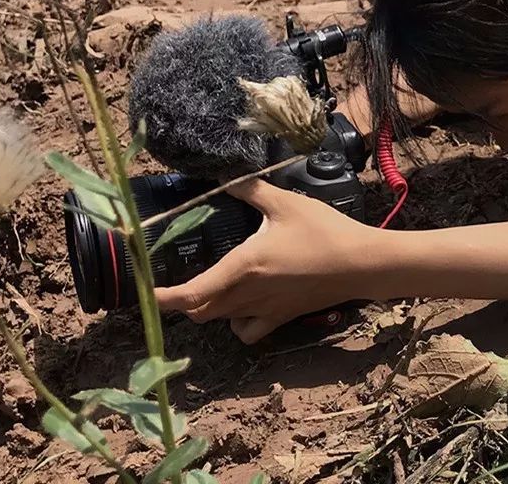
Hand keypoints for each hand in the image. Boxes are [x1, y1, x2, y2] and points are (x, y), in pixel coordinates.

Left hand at [155, 179, 374, 343]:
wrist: (361, 263)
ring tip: (207, 287)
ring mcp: (265, 311)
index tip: (145, 291)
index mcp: (243, 267)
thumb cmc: (324, 232)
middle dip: (182, 300)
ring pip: (220, 320)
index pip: (192, 293)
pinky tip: (242, 304)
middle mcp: (248, 295)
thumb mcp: (285, 203)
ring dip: (207, 309)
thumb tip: (227, 175)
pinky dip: (236, 323)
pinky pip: (247, 332)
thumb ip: (251, 190)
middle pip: (200, 310)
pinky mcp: (282, 318)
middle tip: (173, 279)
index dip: (163, 297)